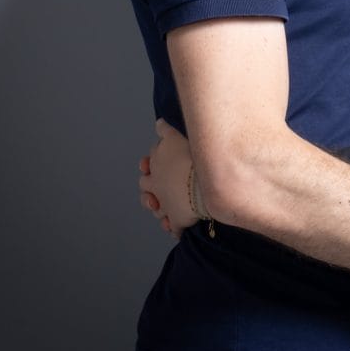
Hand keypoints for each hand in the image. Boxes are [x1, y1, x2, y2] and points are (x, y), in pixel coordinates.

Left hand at [138, 119, 199, 237]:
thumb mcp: (175, 136)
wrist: (203, 181)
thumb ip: (165, 130)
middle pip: (145, 187)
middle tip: (158, 185)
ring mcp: (165, 205)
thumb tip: (158, 123)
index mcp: (155, 166)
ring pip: (156, 209)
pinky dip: (173, 226)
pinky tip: (176, 225)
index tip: (151, 165)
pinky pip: (173, 227)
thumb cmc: (190, 157)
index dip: (149, 164)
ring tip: (166, 206)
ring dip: (160, 207)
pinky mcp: (177, 220)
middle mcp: (156, 186)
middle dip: (149, 187)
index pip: (147, 164)